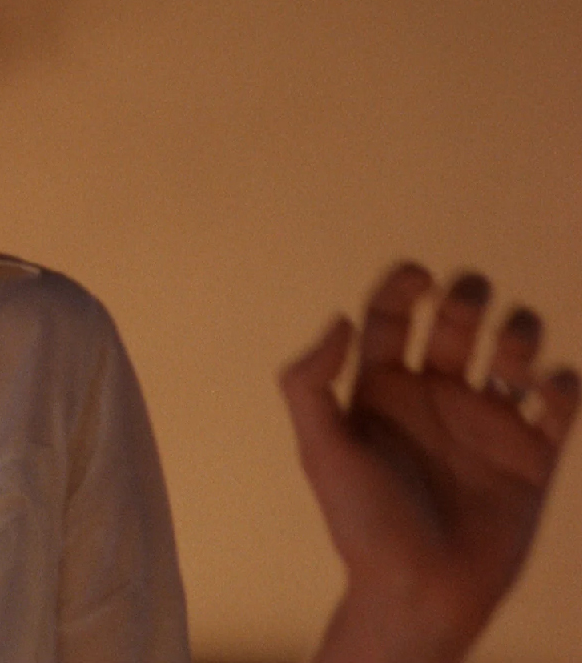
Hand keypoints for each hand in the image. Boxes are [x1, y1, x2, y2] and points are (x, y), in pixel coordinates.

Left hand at [281, 263, 578, 662]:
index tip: (420, 275)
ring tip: (507, 366)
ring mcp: (486, 422)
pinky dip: (562, 381)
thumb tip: (341, 319)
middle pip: (460, 317)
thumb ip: (310, 382)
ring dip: (521, 333)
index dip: (405, 283)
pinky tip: (541, 392)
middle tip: (467, 307)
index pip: (394, 314)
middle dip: (470, 295)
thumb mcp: (320, 450)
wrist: (420, 592)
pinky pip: (560, 399)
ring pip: (515, 347)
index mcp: (381, 388)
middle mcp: (434, 396)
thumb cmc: (362, 525)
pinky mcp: (533, 454)